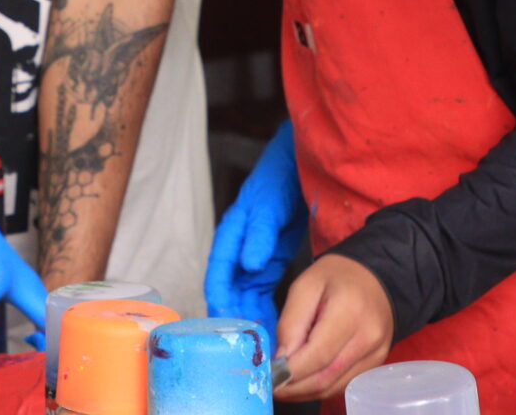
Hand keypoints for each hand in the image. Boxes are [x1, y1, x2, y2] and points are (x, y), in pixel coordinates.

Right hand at [206, 121, 306, 325]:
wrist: (296, 171)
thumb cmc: (276, 183)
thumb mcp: (267, 206)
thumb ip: (258, 234)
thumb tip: (249, 264)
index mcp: (230, 236)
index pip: (218, 273)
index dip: (219, 299)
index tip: (223, 321)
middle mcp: (237, 252)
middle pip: (230, 291)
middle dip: (235, 317)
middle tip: (245, 343)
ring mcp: (251, 260)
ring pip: (245, 297)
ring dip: (250, 318)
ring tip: (260, 343)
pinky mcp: (267, 265)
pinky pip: (261, 295)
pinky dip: (265, 311)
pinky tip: (272, 329)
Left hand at [273, 254, 393, 400]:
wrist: (374, 276)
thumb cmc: (335, 276)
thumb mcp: (304, 286)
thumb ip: (291, 322)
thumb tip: (281, 360)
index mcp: (350, 311)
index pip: (318, 355)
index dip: (291, 371)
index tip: (269, 375)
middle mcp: (368, 337)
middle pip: (326, 377)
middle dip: (294, 387)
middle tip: (271, 386)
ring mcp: (376, 353)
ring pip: (334, 387)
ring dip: (305, 392)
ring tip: (284, 386)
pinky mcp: (376, 362)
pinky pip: (344, 383)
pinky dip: (320, 387)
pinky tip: (304, 381)